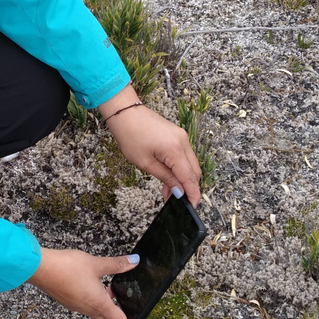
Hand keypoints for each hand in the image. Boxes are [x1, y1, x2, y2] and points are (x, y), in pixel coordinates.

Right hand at [29, 248, 145, 318]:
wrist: (40, 269)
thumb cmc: (66, 267)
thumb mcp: (96, 263)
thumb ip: (116, 264)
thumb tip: (133, 261)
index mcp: (98, 303)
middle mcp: (87, 309)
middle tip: (131, 315)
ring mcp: (77, 306)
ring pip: (97, 314)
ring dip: (107, 308)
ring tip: (112, 292)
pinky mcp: (68, 301)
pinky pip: (86, 307)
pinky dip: (95, 302)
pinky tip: (95, 287)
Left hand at [98, 85, 201, 204]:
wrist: (125, 113)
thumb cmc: (130, 136)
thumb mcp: (145, 163)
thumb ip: (165, 178)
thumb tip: (178, 191)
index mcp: (175, 149)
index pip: (189, 177)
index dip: (193, 193)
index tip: (192, 206)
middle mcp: (183, 141)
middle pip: (194, 171)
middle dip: (188, 187)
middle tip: (176, 200)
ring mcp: (181, 136)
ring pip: (190, 163)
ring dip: (183, 178)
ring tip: (168, 190)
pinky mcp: (177, 135)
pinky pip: (184, 155)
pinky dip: (179, 167)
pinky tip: (169, 176)